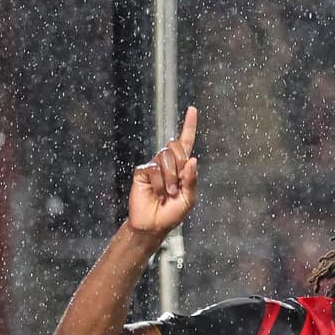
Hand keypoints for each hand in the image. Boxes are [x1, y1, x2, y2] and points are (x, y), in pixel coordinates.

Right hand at [128, 106, 198, 235]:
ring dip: (170, 179)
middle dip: (179, 167)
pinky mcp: (142, 171)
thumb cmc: (172, 213)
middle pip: (176, 147)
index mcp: (182, 167)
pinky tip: (156, 193)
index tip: (192, 110)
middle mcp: (168, 163)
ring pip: (165, 158)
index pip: (186, 142)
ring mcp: (154, 165)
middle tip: (176, 188)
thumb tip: (193, 160)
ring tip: (167, 193)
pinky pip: (153, 169)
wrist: (153, 224)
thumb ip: (191, 180)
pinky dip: (158, 183)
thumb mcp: (189, 199)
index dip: (189, 126)